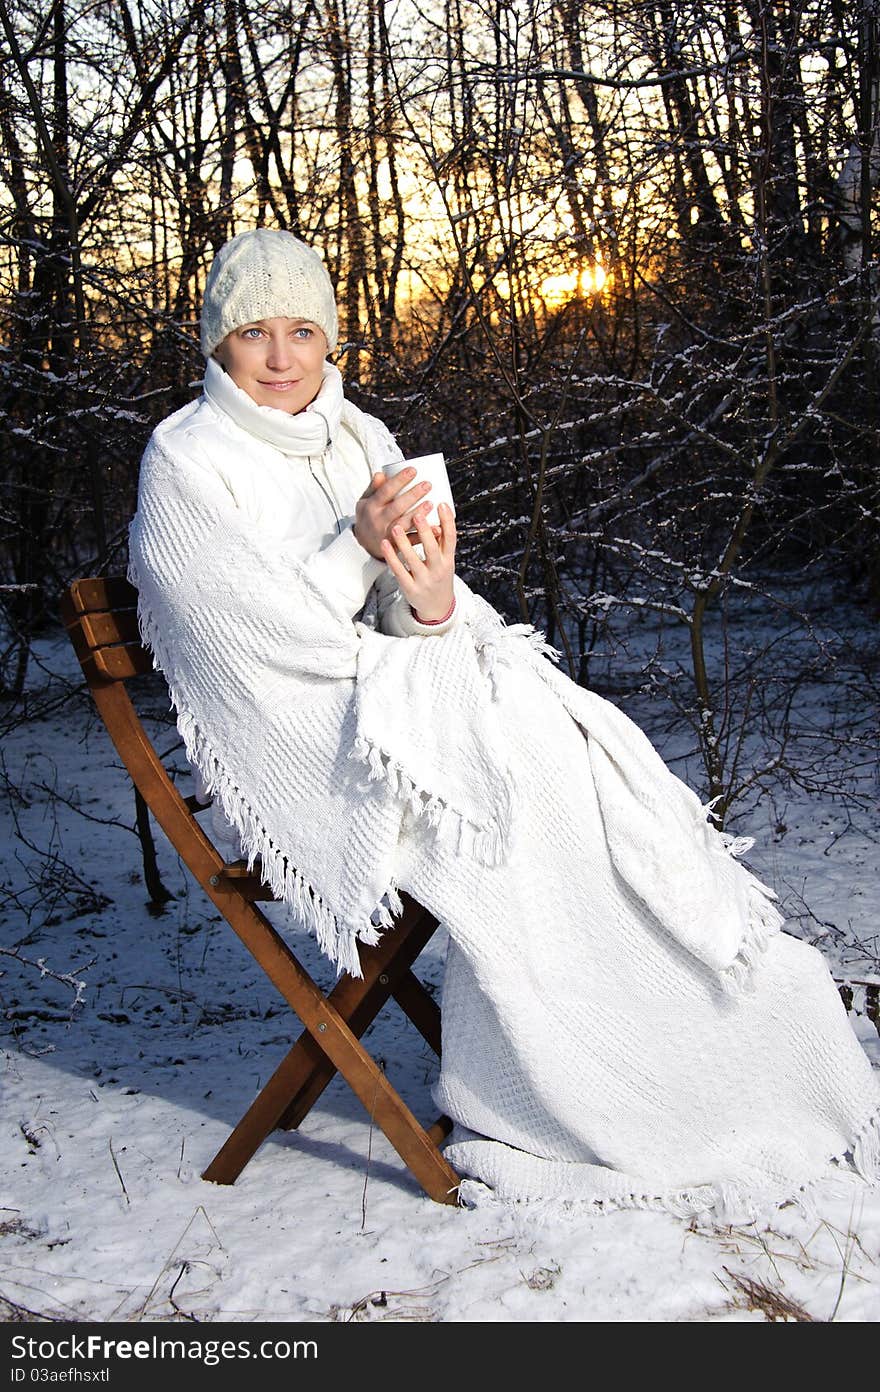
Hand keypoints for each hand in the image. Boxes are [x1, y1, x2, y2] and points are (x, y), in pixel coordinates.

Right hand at [354, 469, 433, 559]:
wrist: (362, 544)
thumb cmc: (368, 517)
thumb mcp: (365, 501)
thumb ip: (374, 488)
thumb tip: (381, 473)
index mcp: (371, 506)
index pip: (385, 491)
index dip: (399, 480)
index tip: (413, 470)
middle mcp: (379, 520)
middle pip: (396, 507)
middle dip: (412, 495)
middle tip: (428, 484)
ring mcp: (387, 534)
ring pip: (404, 524)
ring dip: (418, 515)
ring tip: (431, 504)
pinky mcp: (396, 546)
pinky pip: (411, 541)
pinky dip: (424, 536)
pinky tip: (436, 529)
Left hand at [381, 503, 456, 621]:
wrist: (437, 606)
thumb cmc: (439, 576)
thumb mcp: (445, 560)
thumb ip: (441, 541)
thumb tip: (439, 512)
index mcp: (448, 560)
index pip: (451, 539)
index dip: (447, 522)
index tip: (441, 504)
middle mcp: (438, 570)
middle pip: (432, 549)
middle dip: (424, 532)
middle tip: (417, 514)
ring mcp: (424, 580)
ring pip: (413, 559)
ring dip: (404, 543)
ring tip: (396, 527)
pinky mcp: (410, 588)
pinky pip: (399, 570)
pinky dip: (391, 557)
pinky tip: (384, 544)